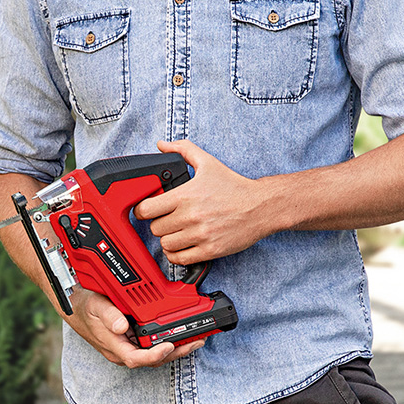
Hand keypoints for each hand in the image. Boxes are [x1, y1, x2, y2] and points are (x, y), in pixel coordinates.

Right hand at [66, 288, 202, 369]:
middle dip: (176, 352)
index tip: (169, 345)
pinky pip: (153, 347)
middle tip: (194, 341)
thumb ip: (108, 315)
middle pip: (153, 359)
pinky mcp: (132, 342)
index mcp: (113, 346)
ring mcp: (128, 347)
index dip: (155, 355)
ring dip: (176, 349)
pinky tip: (179, 335)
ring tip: (195, 339)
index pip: (136, 358)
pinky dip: (168, 342)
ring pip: (155, 355)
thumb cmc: (83, 307)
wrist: (74, 306)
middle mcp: (122, 351)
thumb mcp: (95, 305)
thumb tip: (121, 326)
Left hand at [134, 141, 277, 265]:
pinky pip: (180, 259)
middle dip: (158, 224)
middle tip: (166, 220)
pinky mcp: (210, 250)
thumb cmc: (234, 186)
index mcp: (186, 195)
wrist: (261, 206)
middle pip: (155, 228)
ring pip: (166, 245)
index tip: (147, 210)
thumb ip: (183, 150)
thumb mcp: (208, 162)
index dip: (143, 210)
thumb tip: (162, 144)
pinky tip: (182, 245)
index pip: (147, 209)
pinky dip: (177, 255)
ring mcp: (200, 235)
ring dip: (168, 239)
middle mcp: (191, 216)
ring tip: (176, 232)